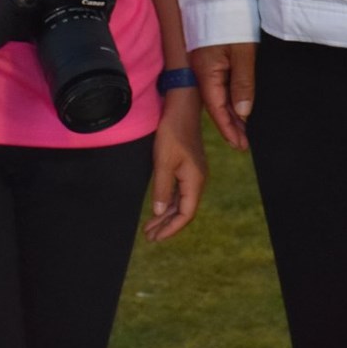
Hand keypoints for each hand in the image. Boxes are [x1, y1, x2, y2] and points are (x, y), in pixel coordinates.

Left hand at [145, 88, 208, 240]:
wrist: (183, 109)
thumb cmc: (172, 134)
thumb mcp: (163, 162)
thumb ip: (161, 188)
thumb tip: (158, 213)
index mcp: (195, 180)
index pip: (186, 213)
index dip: (171, 228)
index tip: (156, 238)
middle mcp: (198, 179)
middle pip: (184, 210)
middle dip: (167, 225)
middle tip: (149, 237)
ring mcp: (194, 174)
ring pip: (181, 202)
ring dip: (166, 216)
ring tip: (150, 228)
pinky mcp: (188, 168)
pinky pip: (180, 192)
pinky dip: (168, 203)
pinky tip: (157, 209)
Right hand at [190, 42, 256, 150]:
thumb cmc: (232, 21)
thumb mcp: (243, 53)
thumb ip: (243, 83)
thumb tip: (243, 113)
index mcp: (206, 74)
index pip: (218, 109)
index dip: (229, 128)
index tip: (240, 145)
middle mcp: (202, 73)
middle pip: (216, 105)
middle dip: (230, 125)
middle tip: (244, 143)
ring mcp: (206, 66)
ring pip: (218, 96)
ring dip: (231, 112)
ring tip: (244, 129)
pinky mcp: (211, 59)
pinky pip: (220, 84)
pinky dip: (229, 97)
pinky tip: (239, 105)